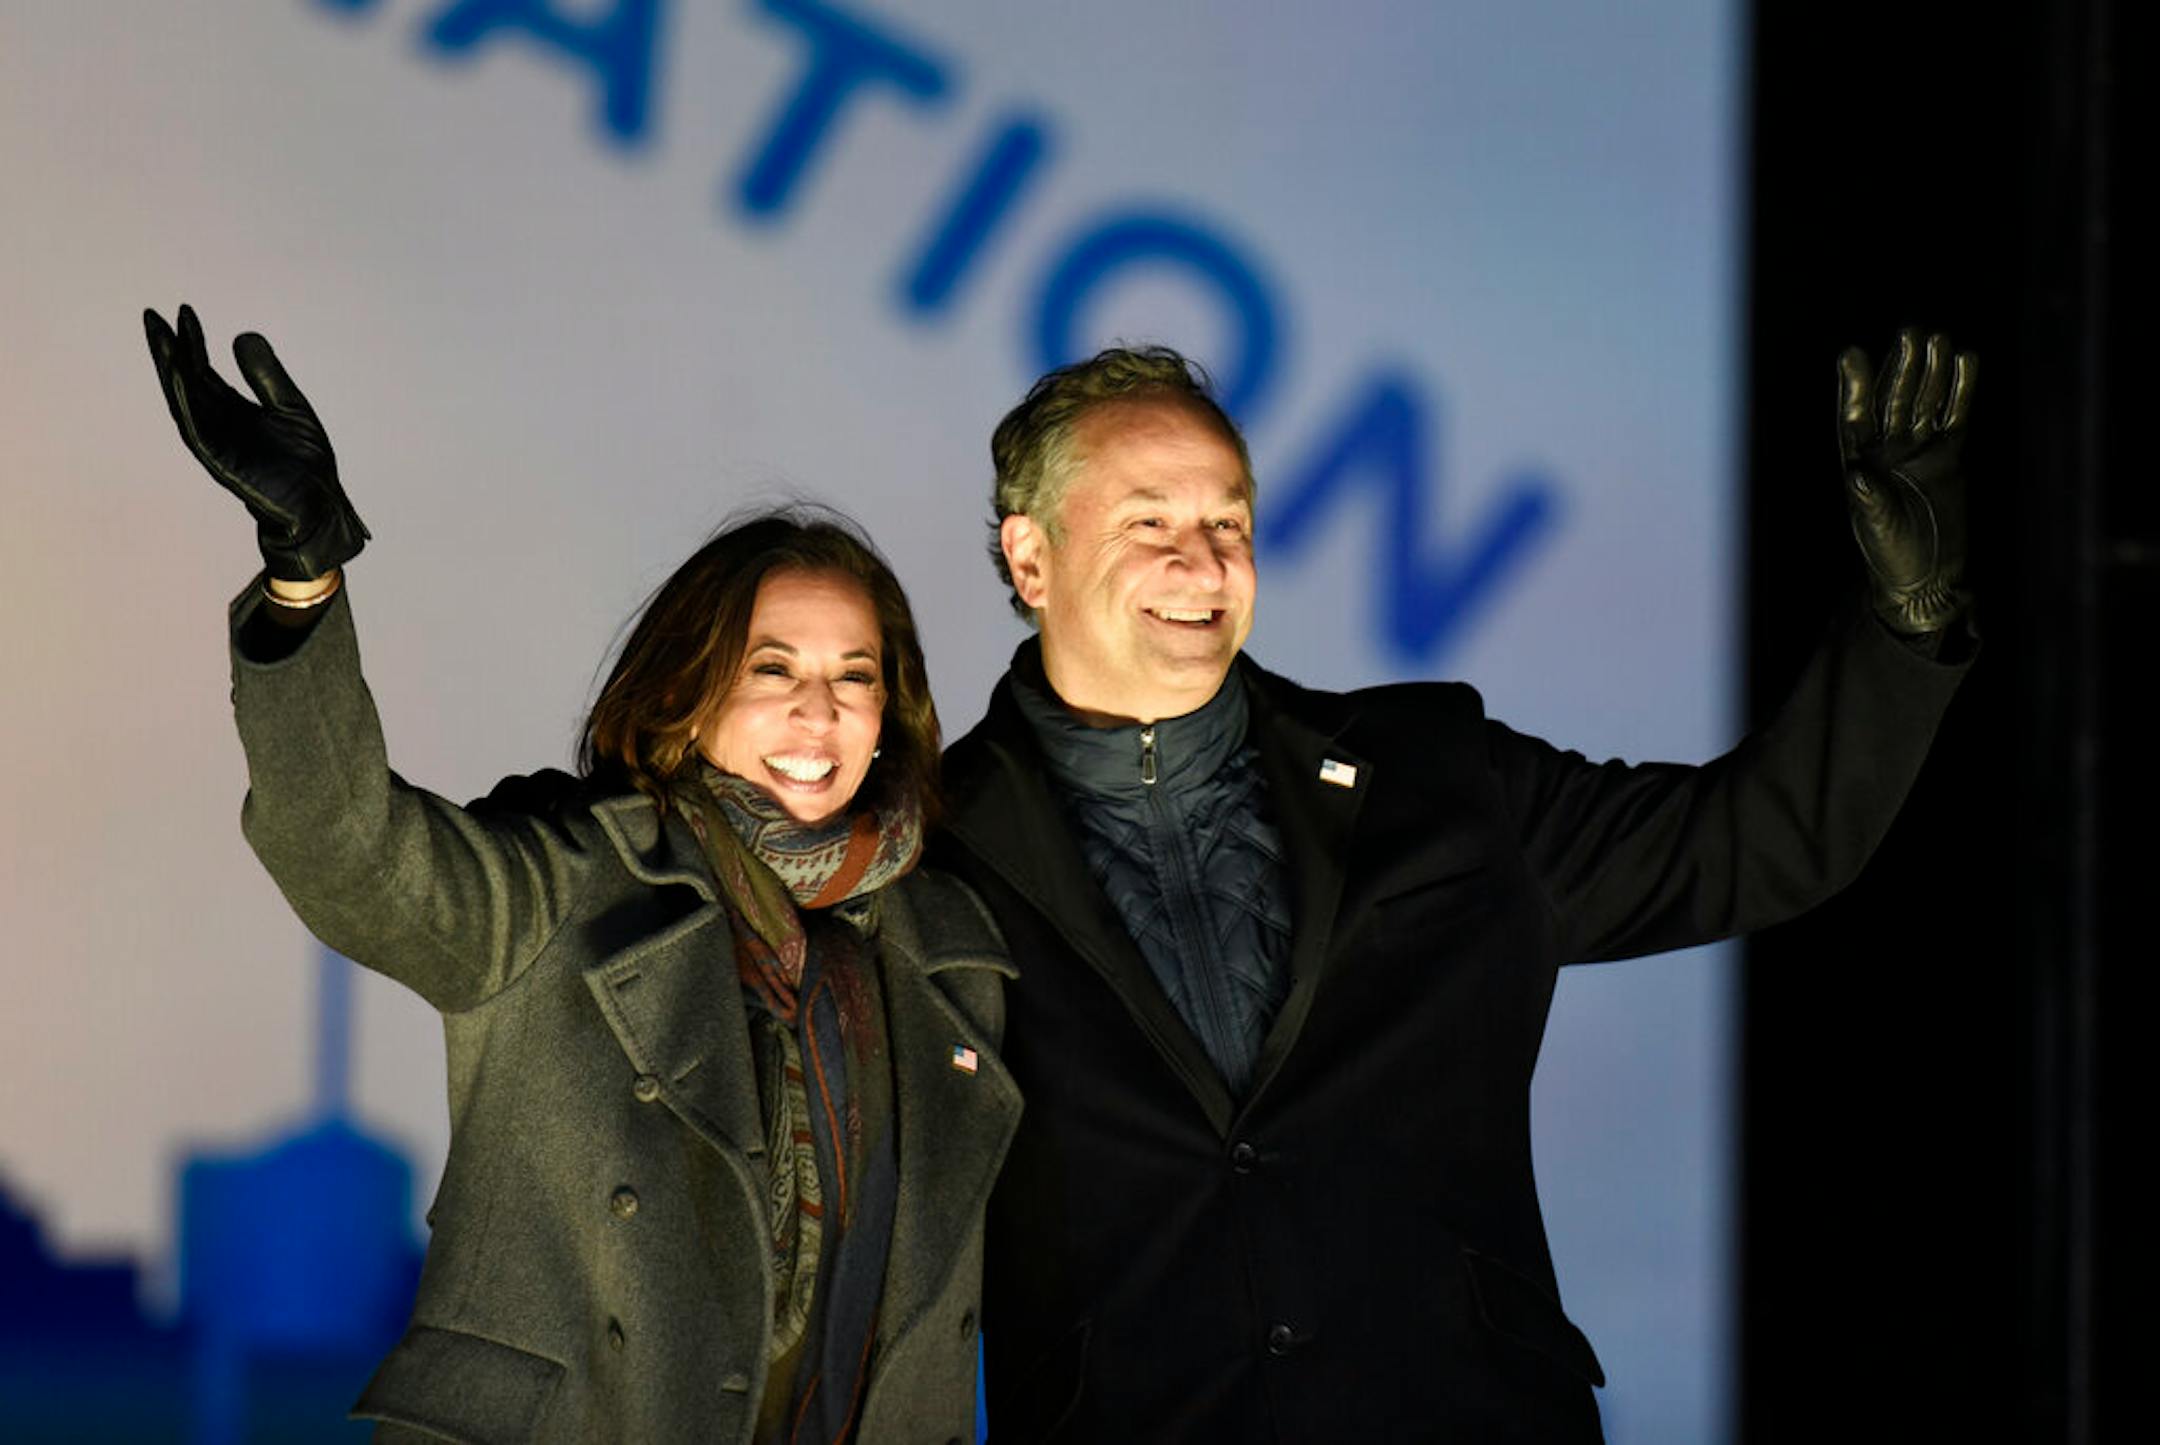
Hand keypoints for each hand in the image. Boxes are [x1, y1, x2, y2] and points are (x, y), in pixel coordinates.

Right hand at [144, 304, 368, 581]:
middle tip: (152, 316)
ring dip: (170, 371)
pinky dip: (186, 402)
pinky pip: (196, 429)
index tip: (184, 311)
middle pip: (185, 382)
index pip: (204, 371)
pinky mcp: (221, 462)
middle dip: (168, 351)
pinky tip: (179, 375)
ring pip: (184, 402)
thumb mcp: (290, 407)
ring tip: (159, 338)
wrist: (320, 505)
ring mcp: (217, 443)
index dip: (193, 342)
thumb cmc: (305, 464)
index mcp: (234, 411)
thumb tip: (243, 335)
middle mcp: (219, 424)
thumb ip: (267, 376)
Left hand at [1837, 329, 1975, 634]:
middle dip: (1900, 367)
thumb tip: (1854, 471)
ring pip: (1924, 401)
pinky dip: (1961, 390)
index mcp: (1860, 464)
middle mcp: (1887, 451)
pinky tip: (1966, 360)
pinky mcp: (1950, 457)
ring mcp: (1919, 451)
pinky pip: (1955, 416)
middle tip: (1910, 332)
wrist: (1928, 578)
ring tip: (1936, 337)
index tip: (1851, 353)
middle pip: (1893, 399)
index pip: (1855, 417)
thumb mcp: (1877, 528)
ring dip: (1929, 371)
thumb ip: (1868, 499)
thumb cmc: (1892, 556)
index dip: (1854, 386)